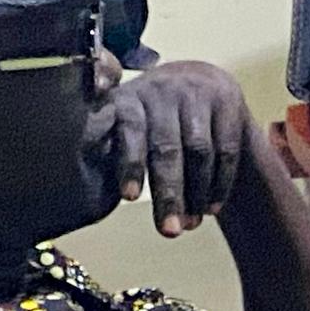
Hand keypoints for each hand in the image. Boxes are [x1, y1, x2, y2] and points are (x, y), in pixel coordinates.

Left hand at [100, 61, 249, 236]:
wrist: (199, 78)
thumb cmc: (150, 117)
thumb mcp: (122, 121)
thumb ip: (105, 146)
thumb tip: (82, 188)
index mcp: (128, 99)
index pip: (129, 131)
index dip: (130, 164)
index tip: (130, 198)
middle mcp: (162, 90)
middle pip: (167, 147)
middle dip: (169, 193)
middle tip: (169, 231)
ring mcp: (197, 92)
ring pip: (199, 150)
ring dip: (196, 193)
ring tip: (190, 225)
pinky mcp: (228, 100)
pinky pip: (226, 148)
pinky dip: (220, 182)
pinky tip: (212, 208)